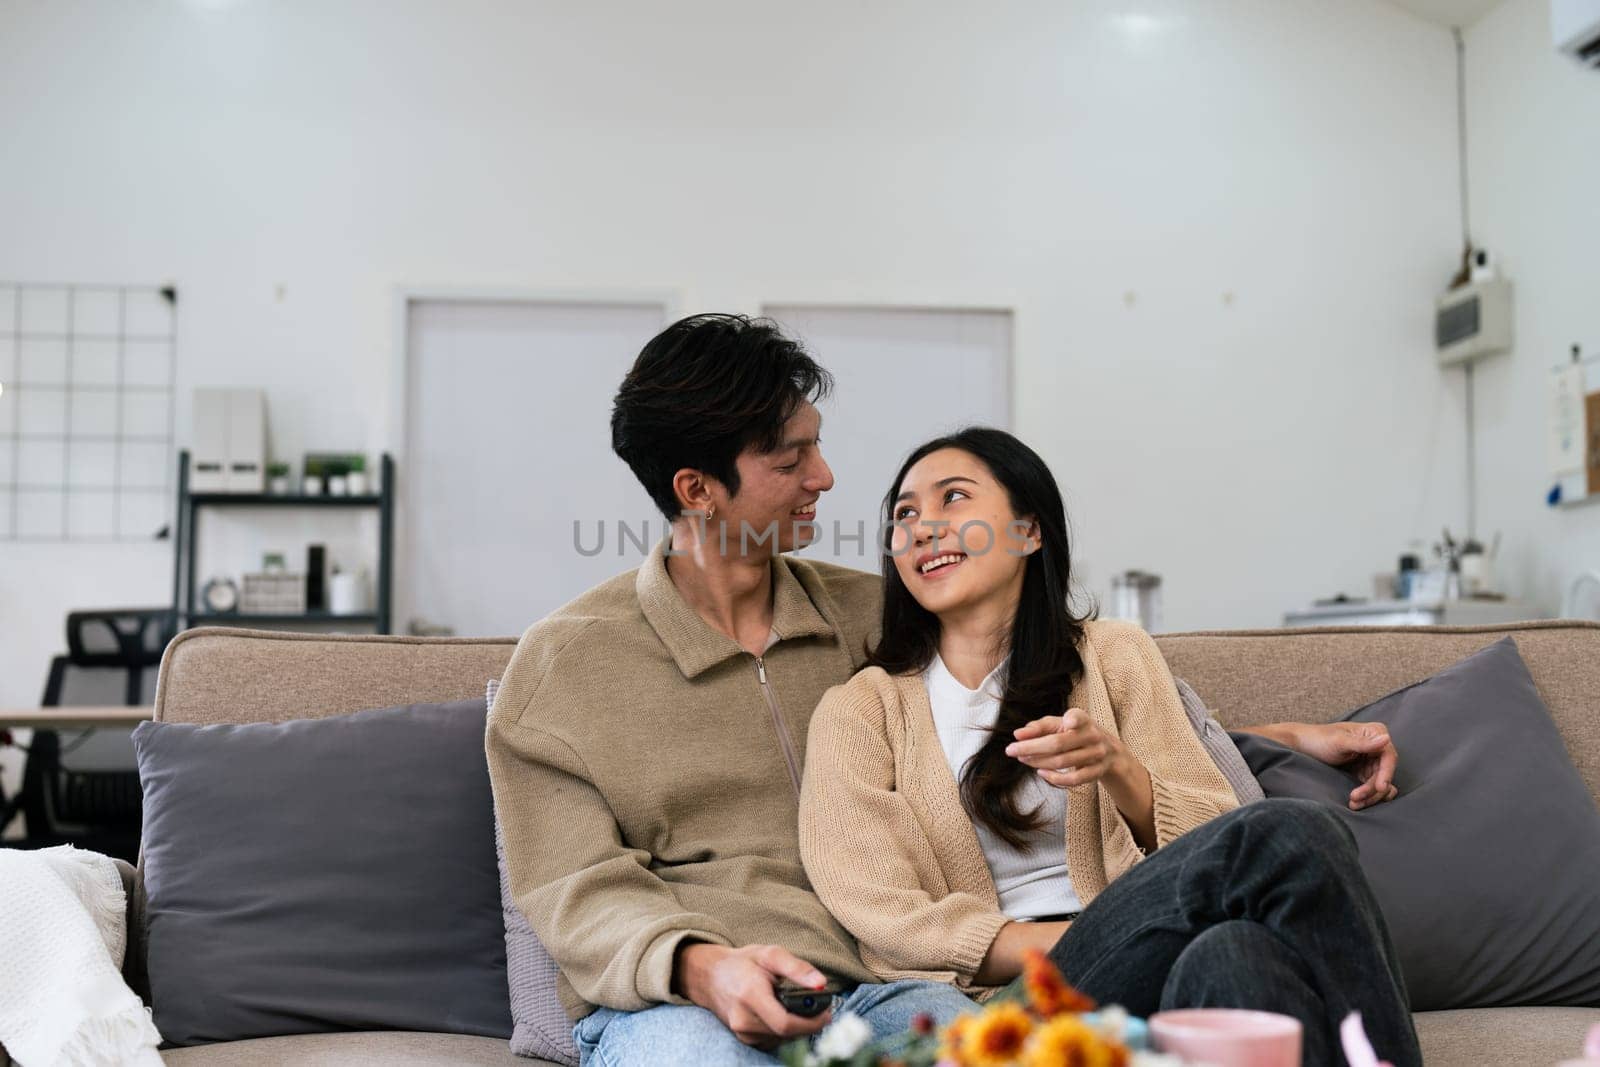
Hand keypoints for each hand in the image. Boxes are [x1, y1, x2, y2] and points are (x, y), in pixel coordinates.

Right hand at [674, 943, 831, 1047]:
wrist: (711, 976)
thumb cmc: (743, 963)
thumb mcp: (770, 954)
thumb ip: (797, 968)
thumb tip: (821, 984)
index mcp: (750, 995)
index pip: (785, 1023)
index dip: (810, 1023)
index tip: (827, 1013)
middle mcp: (743, 1019)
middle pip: (786, 1033)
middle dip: (808, 1023)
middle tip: (820, 1008)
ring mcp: (741, 1032)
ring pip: (781, 1039)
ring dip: (797, 1026)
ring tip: (800, 1006)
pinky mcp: (743, 1039)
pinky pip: (773, 1040)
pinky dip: (784, 1030)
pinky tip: (784, 1013)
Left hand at [1006, 708, 1127, 788]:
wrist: (1108, 751)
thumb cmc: (1075, 733)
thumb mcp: (1060, 725)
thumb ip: (1039, 727)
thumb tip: (1017, 734)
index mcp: (1083, 720)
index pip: (1079, 717)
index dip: (1074, 720)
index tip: (1068, 722)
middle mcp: (1092, 735)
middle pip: (1058, 744)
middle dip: (1031, 748)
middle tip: (1011, 750)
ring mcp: (1096, 755)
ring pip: (1062, 762)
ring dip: (1038, 761)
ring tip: (1022, 759)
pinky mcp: (1097, 772)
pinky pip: (1074, 779)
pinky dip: (1054, 778)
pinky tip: (1040, 772)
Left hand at [1287, 721, 1398, 810]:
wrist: (1301, 747)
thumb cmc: (1319, 740)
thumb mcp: (1340, 742)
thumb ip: (1363, 743)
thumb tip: (1386, 739)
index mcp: (1375, 732)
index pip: (1389, 757)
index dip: (1386, 773)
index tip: (1380, 788)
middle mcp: (1377, 745)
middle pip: (1385, 773)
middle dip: (1372, 789)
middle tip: (1355, 799)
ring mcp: (1371, 760)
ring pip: (1380, 783)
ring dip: (1369, 795)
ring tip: (1353, 803)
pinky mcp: (1364, 771)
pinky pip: (1372, 786)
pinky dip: (1367, 795)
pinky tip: (1359, 802)